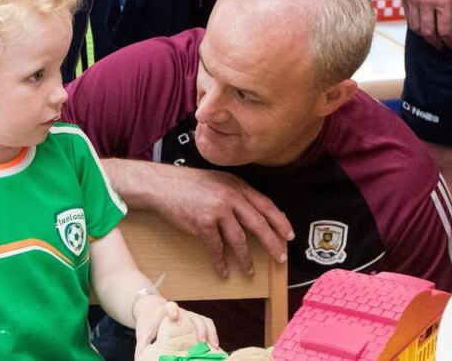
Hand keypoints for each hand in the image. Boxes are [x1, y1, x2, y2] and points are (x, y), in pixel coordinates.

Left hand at [133, 301, 217, 358]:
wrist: (152, 310)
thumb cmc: (148, 322)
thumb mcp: (143, 332)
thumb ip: (142, 345)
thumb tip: (139, 360)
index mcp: (166, 311)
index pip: (171, 307)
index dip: (173, 310)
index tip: (174, 317)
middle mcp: (181, 312)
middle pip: (193, 315)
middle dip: (199, 327)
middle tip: (201, 342)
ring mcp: (190, 316)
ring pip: (203, 320)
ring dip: (209, 333)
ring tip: (213, 347)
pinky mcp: (195, 321)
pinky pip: (207, 324)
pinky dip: (212, 334)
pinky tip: (215, 347)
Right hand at [156, 167, 292, 276]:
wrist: (162, 185)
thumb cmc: (188, 184)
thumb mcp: (217, 181)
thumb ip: (235, 194)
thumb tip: (253, 214)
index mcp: (237, 185)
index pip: (265, 205)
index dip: (280, 221)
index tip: (289, 235)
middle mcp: (230, 196)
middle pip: (258, 223)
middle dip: (272, 243)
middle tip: (280, 258)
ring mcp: (217, 210)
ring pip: (239, 240)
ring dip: (246, 259)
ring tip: (250, 272)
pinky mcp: (202, 223)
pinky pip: (216, 248)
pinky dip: (221, 262)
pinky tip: (224, 271)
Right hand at [402, 0, 451, 49]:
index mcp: (442, 0)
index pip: (445, 29)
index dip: (449, 40)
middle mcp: (426, 3)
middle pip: (428, 32)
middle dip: (436, 42)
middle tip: (441, 46)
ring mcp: (413, 1)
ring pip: (416, 28)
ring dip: (424, 36)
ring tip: (431, 37)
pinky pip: (408, 18)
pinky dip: (415, 25)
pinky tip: (421, 25)